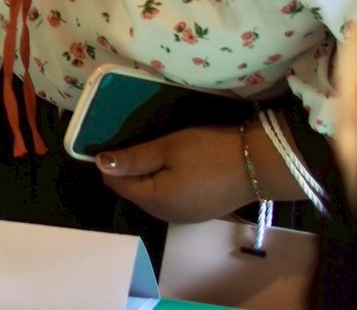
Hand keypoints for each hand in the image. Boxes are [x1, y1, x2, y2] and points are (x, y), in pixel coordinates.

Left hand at [96, 125, 257, 223]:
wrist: (257, 165)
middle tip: (138, 141)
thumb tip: (99, 163)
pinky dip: (165, 183)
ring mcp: (184, 217)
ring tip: (155, 150)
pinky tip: (173, 167)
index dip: (110, 163)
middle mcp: (166, 215)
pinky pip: (170, 198)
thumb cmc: (208, 152)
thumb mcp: (167, 149)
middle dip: (129, 170)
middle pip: (134, 192)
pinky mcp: (198, 212)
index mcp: (154, 201)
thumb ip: (132, 159)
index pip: (117, 184)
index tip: (113, 140)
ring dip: (148, 176)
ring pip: (152, 195)